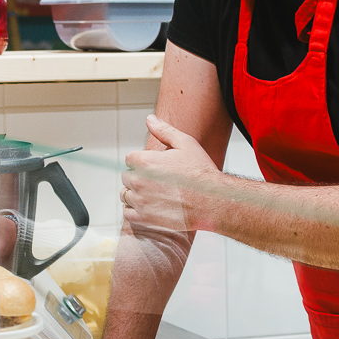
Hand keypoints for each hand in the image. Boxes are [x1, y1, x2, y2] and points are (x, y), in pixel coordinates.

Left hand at [120, 118, 218, 236]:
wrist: (213, 202)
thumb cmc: (201, 173)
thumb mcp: (186, 144)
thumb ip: (164, 130)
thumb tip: (149, 119)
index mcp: (145, 161)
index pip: (130, 159)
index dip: (142, 161)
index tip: (155, 167)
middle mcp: (139, 181)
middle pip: (127, 177)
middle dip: (139, 177)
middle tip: (158, 181)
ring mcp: (141, 201)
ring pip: (126, 195)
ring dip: (136, 194)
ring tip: (154, 195)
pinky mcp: (145, 219)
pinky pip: (127, 214)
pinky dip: (134, 211)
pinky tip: (148, 207)